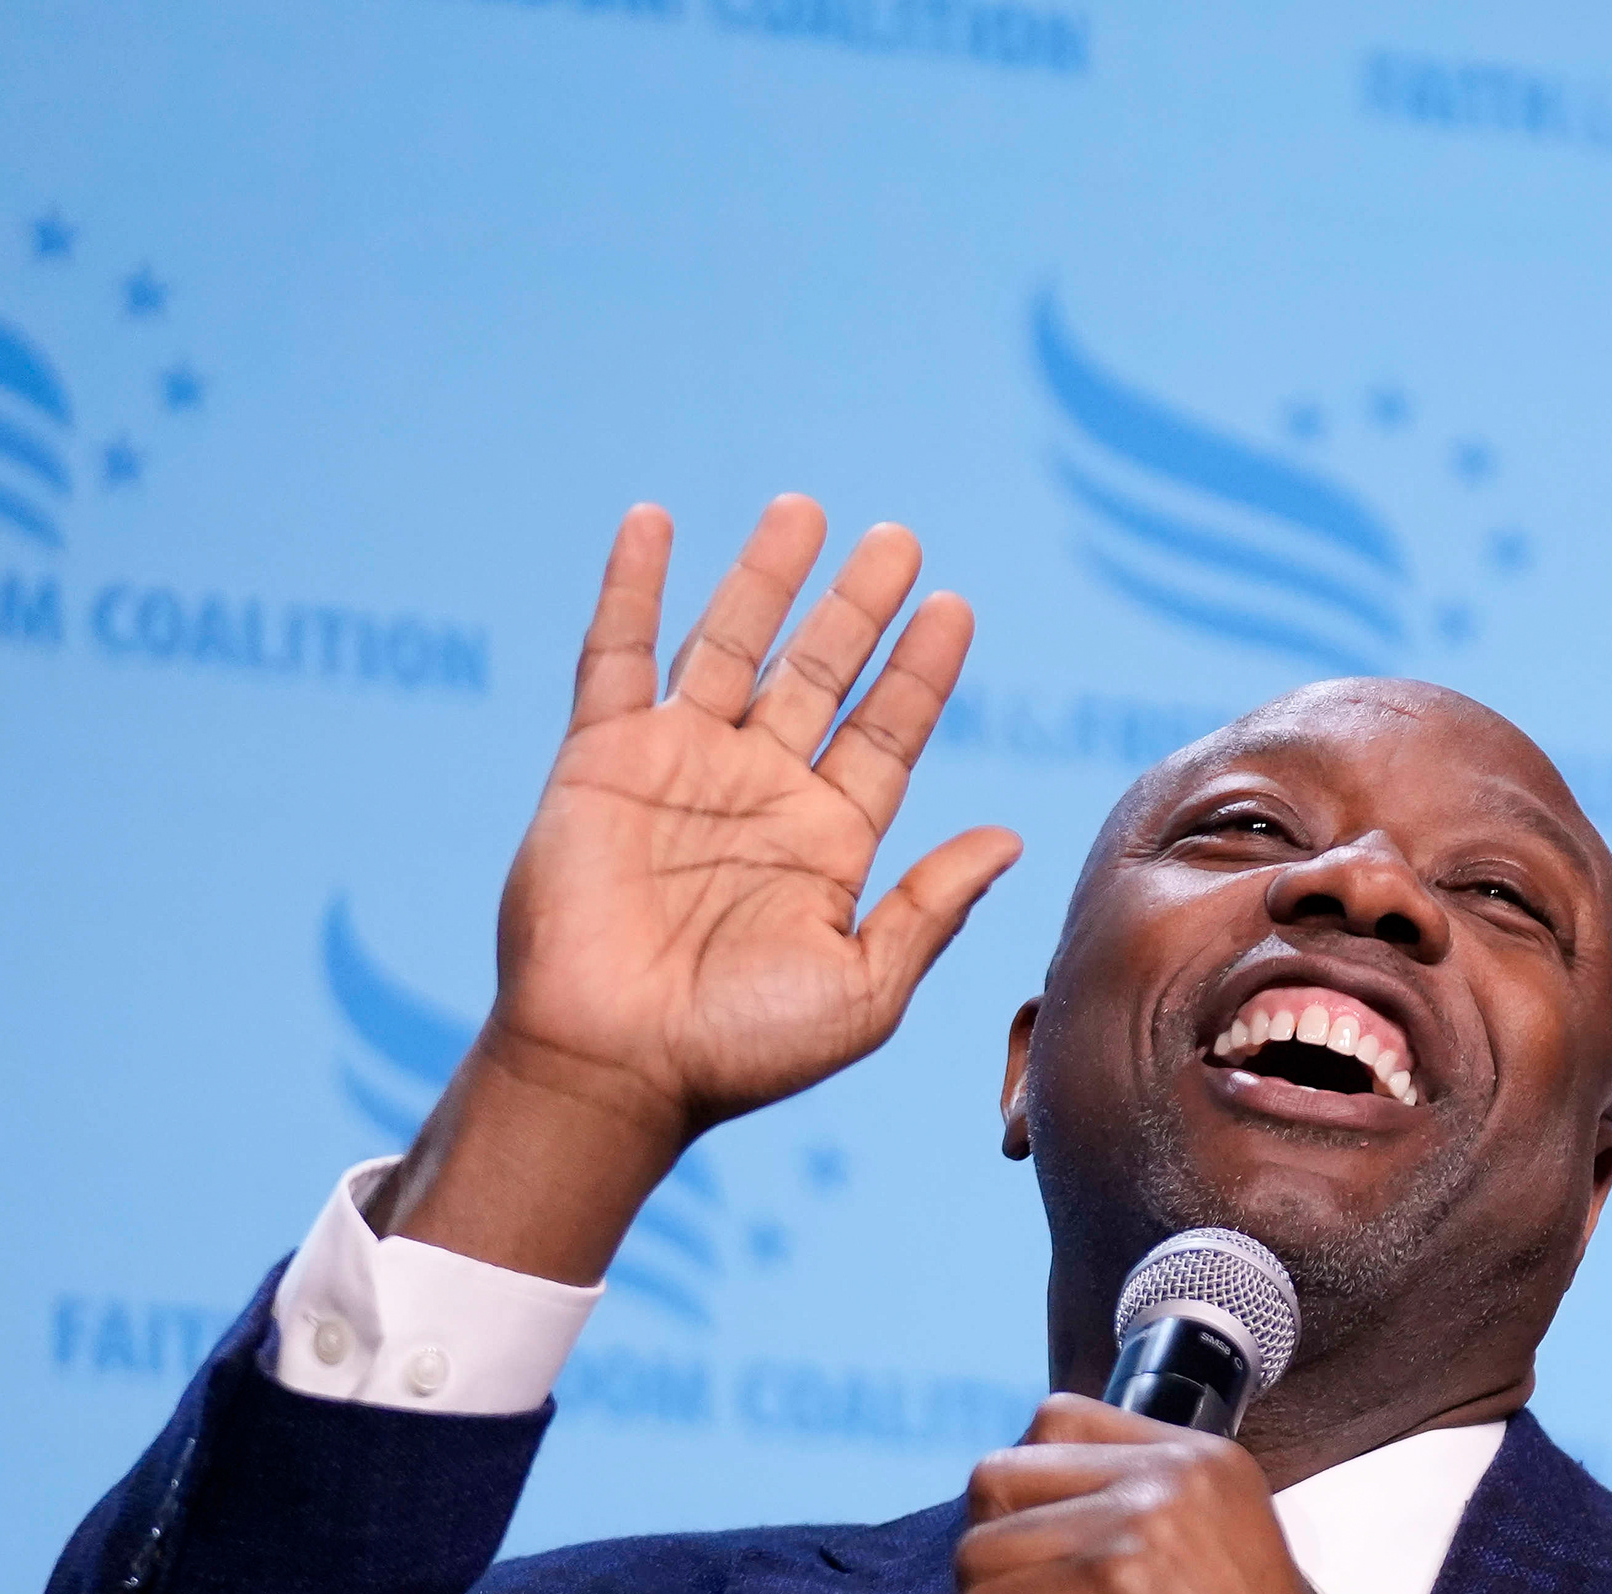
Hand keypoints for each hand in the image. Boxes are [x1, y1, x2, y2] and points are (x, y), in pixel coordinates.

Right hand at [375, 498, 1022, 1280]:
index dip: (920, 671)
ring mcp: (680, 769)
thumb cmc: (740, 1049)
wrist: (615, 1066)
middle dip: (857, 606)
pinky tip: (654, 522)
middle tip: (900, 539)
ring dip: (766, 577)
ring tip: (806, 510)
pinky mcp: (602, 760)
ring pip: (731, 646)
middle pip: (818, 674)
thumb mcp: (864, 988)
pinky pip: (615, 656)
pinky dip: (632, 587)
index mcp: (829, 843)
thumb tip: (1010, 838)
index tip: (954, 609)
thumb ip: (931, 908)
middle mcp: (759, 794)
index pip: (886, 733)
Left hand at [956, 1398, 1423, 1593]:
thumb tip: (1033, 1517)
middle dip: (988, 1555)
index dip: (1021, 1496)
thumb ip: (1147, 1518)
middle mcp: (1171, 1481)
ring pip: (980, 1554)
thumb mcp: (1218, 1557)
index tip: (1032, 1559)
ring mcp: (1139, 1540)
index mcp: (1201, 1461)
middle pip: (999, 1478)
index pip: (1054, 1422)